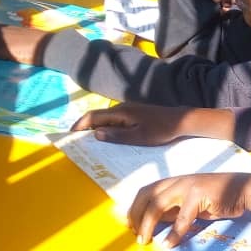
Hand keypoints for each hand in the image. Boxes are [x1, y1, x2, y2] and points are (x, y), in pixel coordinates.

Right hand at [72, 103, 194, 144]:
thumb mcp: (139, 137)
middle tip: (76, 142)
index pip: (93, 116)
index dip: (80, 125)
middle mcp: (122, 108)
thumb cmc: (161, 130)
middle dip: (85, 128)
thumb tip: (96, 134)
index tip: (70, 135)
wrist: (181, 120)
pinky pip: (116, 120)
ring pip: (107, 118)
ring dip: (97, 128)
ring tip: (89, 143)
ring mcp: (129, 110)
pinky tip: (109, 139)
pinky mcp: (135, 114)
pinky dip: (108, 128)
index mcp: (120, 112)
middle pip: (98, 117)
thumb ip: (117, 135)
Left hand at [128, 172, 250, 246]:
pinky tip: (169, 244)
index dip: (135, 208)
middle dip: (136, 215)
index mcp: (174, 182)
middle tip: (135, 234)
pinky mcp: (198, 196)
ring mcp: (187, 186)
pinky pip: (181, 218)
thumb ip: (174, 210)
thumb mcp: (192, 203)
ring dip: (148, 224)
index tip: (131, 225)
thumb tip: (156, 222)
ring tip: (145, 240)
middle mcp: (177, 181)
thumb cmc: (219, 198)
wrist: (244, 190)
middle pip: (146, 195)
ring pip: (157, 204)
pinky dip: (173, 233)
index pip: (146, 191)